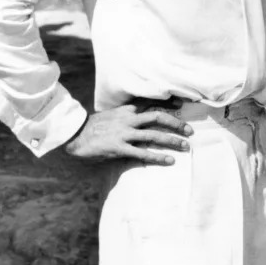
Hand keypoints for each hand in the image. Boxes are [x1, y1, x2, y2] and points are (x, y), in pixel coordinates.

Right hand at [64, 97, 192, 164]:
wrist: (75, 134)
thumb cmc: (95, 126)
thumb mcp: (113, 115)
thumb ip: (128, 115)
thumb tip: (142, 116)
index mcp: (128, 109)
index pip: (153, 104)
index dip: (169, 104)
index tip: (182, 106)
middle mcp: (129, 119)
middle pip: (158, 117)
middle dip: (176, 124)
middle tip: (190, 131)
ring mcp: (125, 133)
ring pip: (154, 135)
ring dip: (172, 140)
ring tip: (185, 146)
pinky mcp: (119, 147)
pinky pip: (143, 153)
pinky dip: (158, 156)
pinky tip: (169, 160)